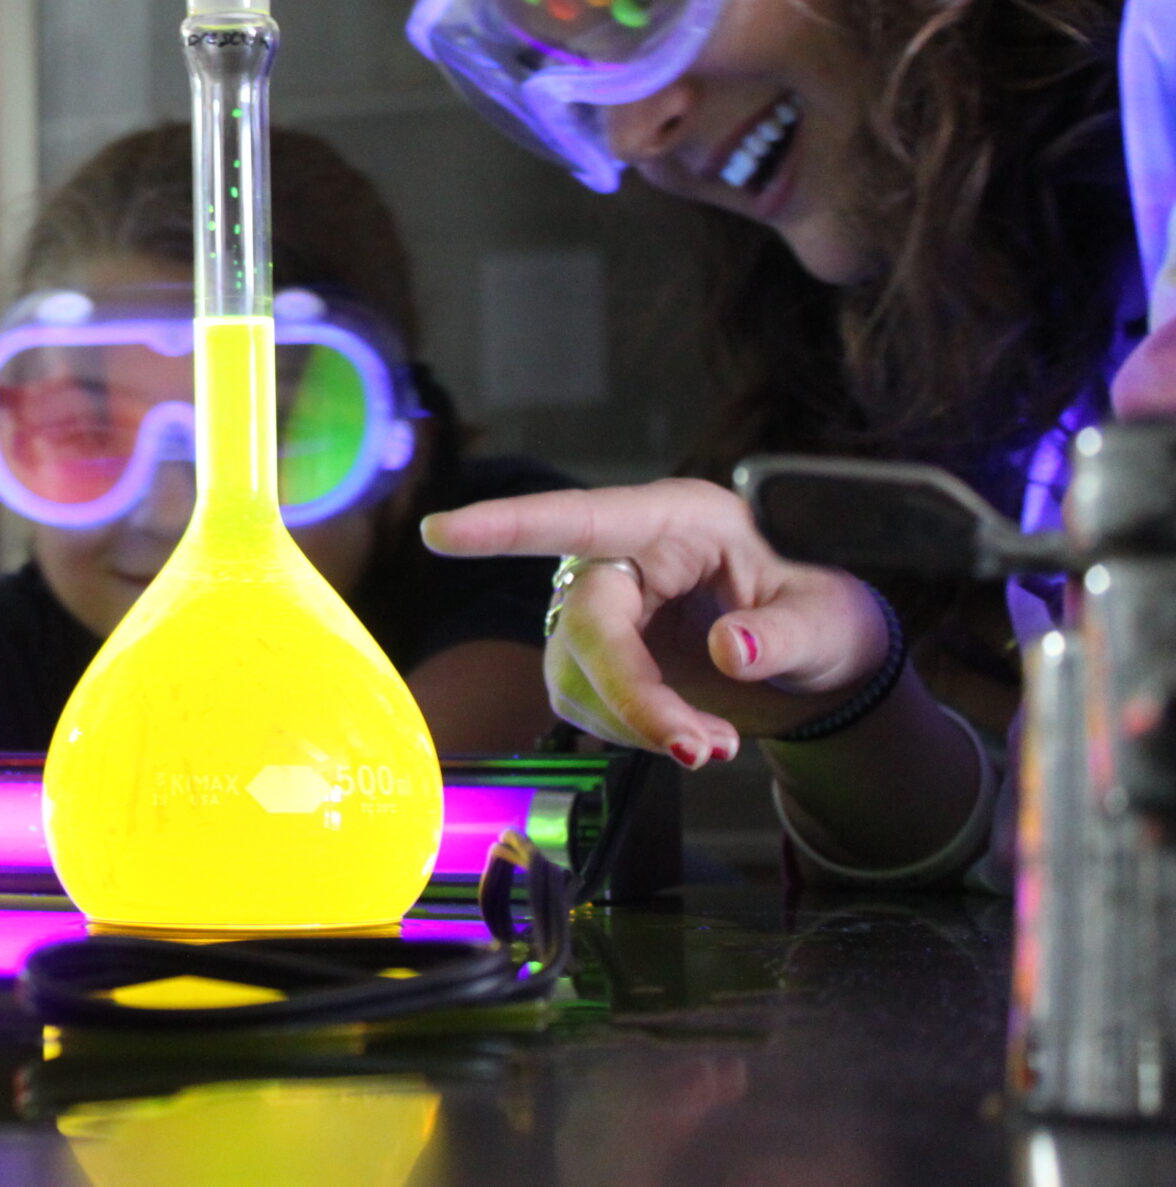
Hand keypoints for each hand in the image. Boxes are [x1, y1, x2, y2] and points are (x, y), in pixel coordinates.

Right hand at [420, 477, 890, 765]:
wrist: (815, 665)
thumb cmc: (822, 620)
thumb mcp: (829, 623)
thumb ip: (784, 636)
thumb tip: (730, 654)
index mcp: (677, 519)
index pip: (581, 517)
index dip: (507, 527)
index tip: (441, 534)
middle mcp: (625, 555)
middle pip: (588, 622)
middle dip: (631, 694)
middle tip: (699, 752)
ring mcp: (604, 606)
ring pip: (576, 672)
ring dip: (636, 724)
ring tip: (714, 746)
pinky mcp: (593, 656)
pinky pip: (582, 703)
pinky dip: (631, 732)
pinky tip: (687, 738)